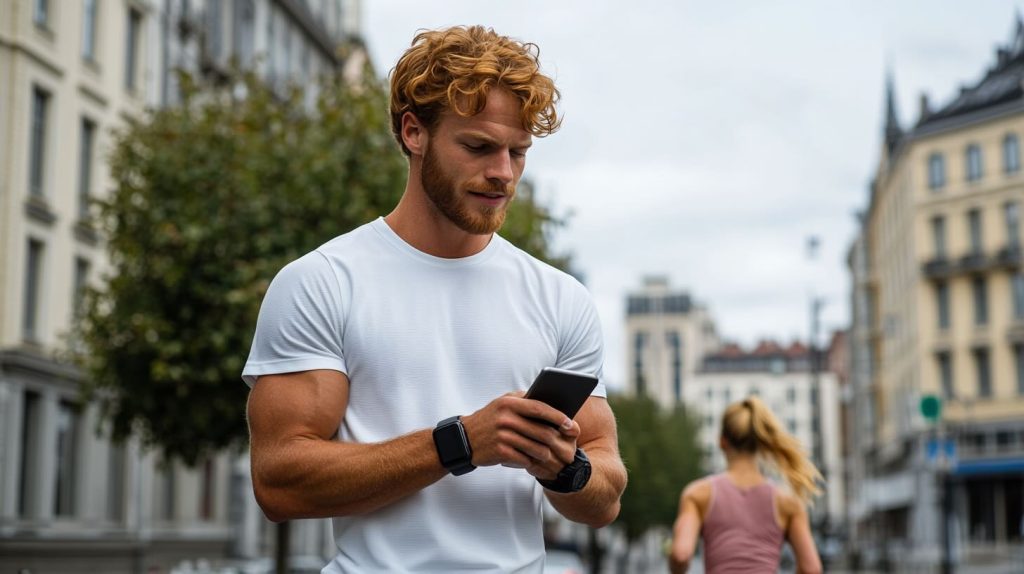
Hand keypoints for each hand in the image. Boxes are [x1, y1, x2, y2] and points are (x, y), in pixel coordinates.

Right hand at [460, 392, 579, 479]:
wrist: (464, 439)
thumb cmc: (489, 419)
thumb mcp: (503, 403)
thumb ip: (524, 400)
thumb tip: (553, 404)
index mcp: (509, 402)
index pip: (540, 408)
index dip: (558, 417)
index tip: (570, 424)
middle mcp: (506, 418)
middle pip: (541, 431)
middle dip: (558, 440)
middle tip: (568, 448)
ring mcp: (503, 435)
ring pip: (536, 447)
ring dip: (547, 454)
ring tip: (552, 456)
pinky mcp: (500, 452)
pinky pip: (525, 459)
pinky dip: (532, 462)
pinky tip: (535, 463)